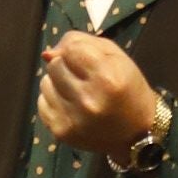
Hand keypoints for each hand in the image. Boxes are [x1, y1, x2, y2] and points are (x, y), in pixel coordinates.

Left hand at [38, 33, 163, 160]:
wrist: (136, 133)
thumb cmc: (128, 89)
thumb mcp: (117, 58)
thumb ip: (82, 43)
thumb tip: (48, 53)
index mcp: (107, 79)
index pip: (70, 48)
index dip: (76, 50)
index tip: (86, 60)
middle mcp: (88, 101)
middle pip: (54, 65)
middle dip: (66, 66)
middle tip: (83, 78)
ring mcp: (72, 119)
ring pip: (45, 83)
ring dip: (58, 83)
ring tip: (78, 93)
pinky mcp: (61, 132)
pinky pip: (42, 103)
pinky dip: (54, 100)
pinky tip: (71, 106)